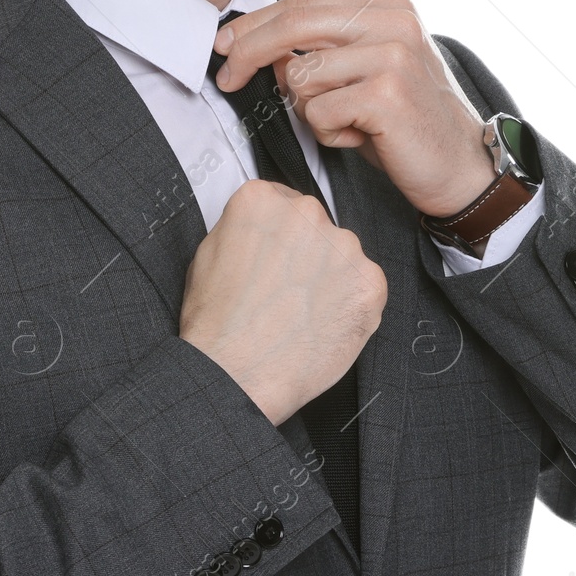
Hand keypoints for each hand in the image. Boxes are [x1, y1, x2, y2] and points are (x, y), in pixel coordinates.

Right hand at [179, 179, 387, 425]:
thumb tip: (262, 232)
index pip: (283, 201)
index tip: (277, 255)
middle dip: (307, 254)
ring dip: (330, 277)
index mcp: (262, 199)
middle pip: (316, 225)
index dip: (279, 235)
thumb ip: (242, 229)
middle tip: (287, 291)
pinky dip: (351, 304)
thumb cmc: (217, 325)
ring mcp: (343, 246)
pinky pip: (365, 285)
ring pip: (343, 255)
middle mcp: (307, 213)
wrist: (238, 375)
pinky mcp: (370, 281)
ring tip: (303, 314)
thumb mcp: (206, 255)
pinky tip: (323, 324)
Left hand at [212, 0, 495, 218]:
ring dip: (310, 111)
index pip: (305, 3)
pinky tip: (361, 139)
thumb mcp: (361, 75)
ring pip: (301, 74)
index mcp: (387, 6)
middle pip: (295, 24)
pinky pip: (317, 112)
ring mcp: (392, 54)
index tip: (224, 43)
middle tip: (225, 78)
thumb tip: (263, 50)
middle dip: (248, 51)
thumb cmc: (404, 124)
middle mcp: (393, 20)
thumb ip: (321, 53)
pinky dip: (328, 133)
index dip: (257, 23)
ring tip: (348, 124)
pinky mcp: (386, 92)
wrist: (460, 168)